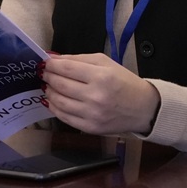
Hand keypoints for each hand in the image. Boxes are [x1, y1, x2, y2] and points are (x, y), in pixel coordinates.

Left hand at [39, 53, 159, 135]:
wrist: (142, 108)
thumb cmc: (124, 82)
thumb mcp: (106, 62)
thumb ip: (79, 59)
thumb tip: (55, 59)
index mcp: (101, 76)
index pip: (67, 68)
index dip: (52, 65)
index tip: (45, 63)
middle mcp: (95, 96)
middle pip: (60, 85)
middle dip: (48, 77)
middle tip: (44, 74)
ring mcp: (91, 114)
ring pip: (59, 102)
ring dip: (49, 92)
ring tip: (48, 86)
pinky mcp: (89, 128)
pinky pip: (64, 117)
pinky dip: (55, 108)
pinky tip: (53, 100)